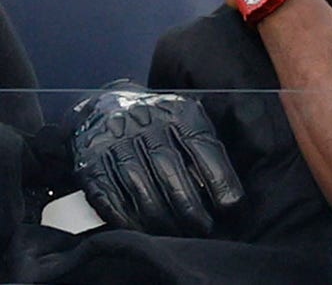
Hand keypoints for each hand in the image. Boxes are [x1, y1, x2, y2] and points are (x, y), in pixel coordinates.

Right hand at [70, 87, 243, 235]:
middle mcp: (143, 124)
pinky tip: (147, 232)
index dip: (219, 179)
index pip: (202, 147)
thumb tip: (227, 192)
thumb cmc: (159, 123)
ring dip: (162, 219)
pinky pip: (111, 199)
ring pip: (141, 188)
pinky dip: (131, 221)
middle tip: (205, 228)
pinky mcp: (90, 166)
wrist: (103, 108)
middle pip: (170, 170)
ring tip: (179, 234)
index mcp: (176, 112)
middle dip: (190, 206)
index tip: (230, 206)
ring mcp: (114, 144)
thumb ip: (206, 147)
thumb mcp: (187, 120)